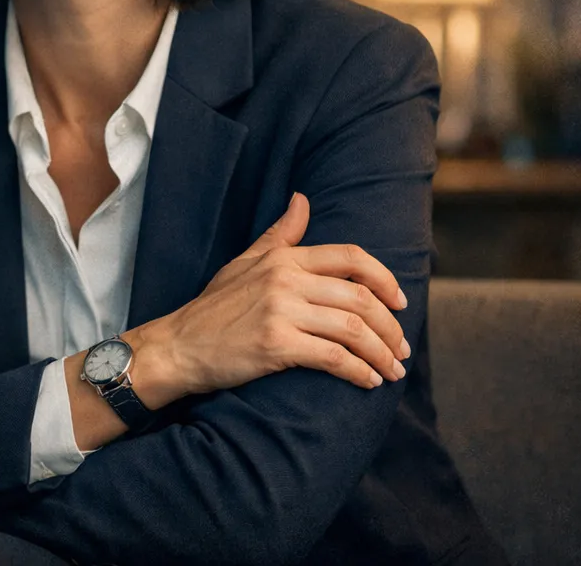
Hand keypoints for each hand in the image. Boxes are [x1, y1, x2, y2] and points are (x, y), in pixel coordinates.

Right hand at [124, 192, 410, 407]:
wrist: (179, 345)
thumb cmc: (213, 307)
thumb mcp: (245, 262)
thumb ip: (280, 234)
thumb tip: (302, 199)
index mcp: (282, 258)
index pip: (351, 259)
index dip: (385, 280)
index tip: (401, 303)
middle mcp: (284, 279)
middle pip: (360, 298)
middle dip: (390, 327)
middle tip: (400, 349)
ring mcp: (280, 311)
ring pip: (354, 330)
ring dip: (381, 354)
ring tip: (391, 370)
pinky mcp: (276, 345)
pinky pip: (334, 357)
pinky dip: (359, 372)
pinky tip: (368, 382)